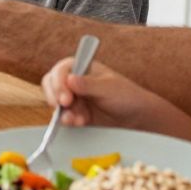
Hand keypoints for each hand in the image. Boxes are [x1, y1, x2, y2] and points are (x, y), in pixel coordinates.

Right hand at [41, 58, 163, 128]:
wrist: (138, 118)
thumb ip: (88, 84)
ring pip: (57, 103)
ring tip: (77, 119)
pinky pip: (65, 116)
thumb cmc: (126, 95)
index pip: (60, 71)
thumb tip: (70, 79)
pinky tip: (79, 122)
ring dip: (64, 111)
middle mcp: (74, 81)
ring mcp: (74, 97)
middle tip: (64, 106)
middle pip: (52, 85)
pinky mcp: (76, 113)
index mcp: (81, 67)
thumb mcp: (109, 88)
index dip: (59, 83)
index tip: (65, 98)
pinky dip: (69, 120)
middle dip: (56, 97)